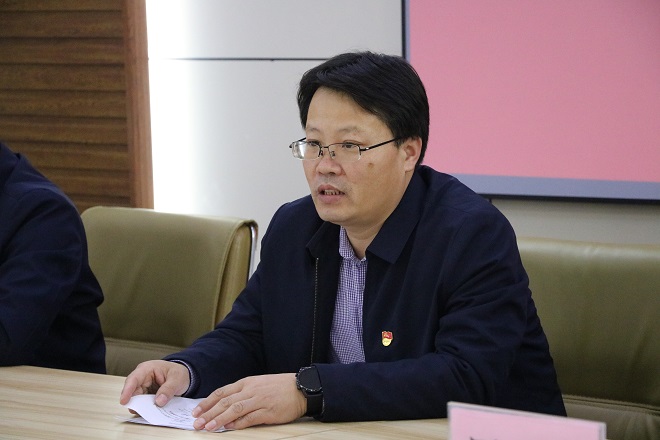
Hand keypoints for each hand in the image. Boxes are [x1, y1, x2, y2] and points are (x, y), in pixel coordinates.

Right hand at [119, 360, 189, 407]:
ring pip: (137, 399)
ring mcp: (144, 387)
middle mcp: (142, 378)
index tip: (124, 401)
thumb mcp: (177, 379)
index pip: (134, 379)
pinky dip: (146, 409)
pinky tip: (150, 413)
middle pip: (133, 391)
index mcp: (147, 369)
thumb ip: (168, 389)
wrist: (184, 376)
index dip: (127, 390)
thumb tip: (159, 401)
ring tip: (148, 412)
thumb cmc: (178, 373)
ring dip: (141, 407)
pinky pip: (143, 403)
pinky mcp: (146, 395)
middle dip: (135, 402)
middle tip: (140, 411)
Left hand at [191, 373, 305, 430]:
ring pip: (234, 410)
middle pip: (225, 402)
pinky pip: (250, 418)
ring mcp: (259, 401)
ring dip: (219, 419)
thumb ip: (243, 394)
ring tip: (208, 427)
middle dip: (209, 413)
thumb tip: (226, 406)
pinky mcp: (268, 412)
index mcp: (247, 383)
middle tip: (197, 423)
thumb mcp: (258, 384)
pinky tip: (229, 428)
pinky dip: (238, 423)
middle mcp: (251, 390)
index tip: (197, 411)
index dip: (208, 402)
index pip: (222, 392)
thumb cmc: (279, 387)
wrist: (301, 388)